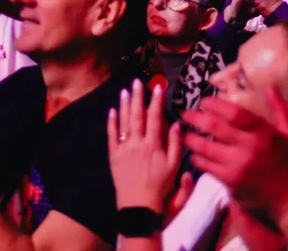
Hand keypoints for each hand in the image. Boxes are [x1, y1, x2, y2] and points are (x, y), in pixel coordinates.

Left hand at [107, 79, 181, 213]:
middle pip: (137, 115)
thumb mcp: (173, 166)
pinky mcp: (113, 155)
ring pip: (123, 122)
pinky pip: (111, 135)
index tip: (158, 87)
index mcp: (153, 144)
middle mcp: (137, 143)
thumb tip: (176, 123)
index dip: (156, 101)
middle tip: (137, 81)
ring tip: (125, 90)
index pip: (155, 117)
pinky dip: (111, 122)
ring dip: (124, 105)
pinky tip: (112, 110)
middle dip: (138, 97)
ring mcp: (123, 148)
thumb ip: (175, 143)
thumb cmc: (159, 186)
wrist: (138, 205)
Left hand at [182, 89, 287, 227]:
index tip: (203, 101)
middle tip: (185, 114)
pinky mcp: (230, 182)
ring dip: (190, 138)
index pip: (234, 112)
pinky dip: (197, 158)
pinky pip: (207, 166)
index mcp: (262, 132)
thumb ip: (280, 109)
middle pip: (214, 127)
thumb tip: (270, 87)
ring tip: (184, 133)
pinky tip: (194, 153)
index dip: (215, 104)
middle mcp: (248, 147)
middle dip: (195, 118)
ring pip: (205, 147)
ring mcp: (237, 166)